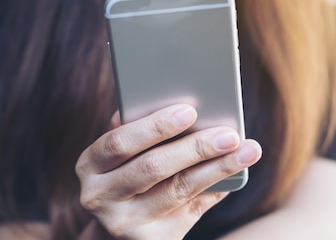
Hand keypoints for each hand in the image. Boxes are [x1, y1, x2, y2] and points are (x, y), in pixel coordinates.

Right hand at [75, 104, 261, 239]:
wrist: (119, 228)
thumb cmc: (127, 173)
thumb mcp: (122, 153)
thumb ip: (140, 130)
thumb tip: (187, 107)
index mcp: (90, 164)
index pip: (120, 142)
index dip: (155, 126)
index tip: (190, 110)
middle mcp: (99, 196)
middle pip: (152, 167)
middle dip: (195, 147)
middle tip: (229, 133)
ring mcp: (123, 223)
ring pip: (177, 190)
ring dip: (216, 168)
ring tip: (245, 150)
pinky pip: (190, 210)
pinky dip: (215, 188)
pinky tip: (236, 174)